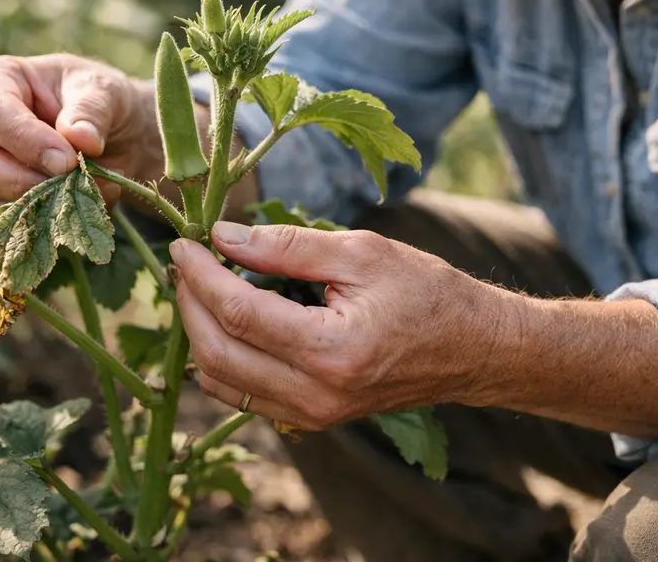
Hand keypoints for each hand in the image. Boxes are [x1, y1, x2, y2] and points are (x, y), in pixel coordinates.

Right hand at [0, 54, 160, 219]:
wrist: (113, 135)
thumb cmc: (99, 100)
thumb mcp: (105, 92)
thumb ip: (92, 111)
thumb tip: (80, 138)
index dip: (26, 140)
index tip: (66, 160)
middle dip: (20, 180)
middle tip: (68, 183)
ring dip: (29, 205)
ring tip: (74, 195)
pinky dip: (34, 221)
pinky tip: (67, 210)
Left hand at [170, 221, 505, 429]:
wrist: (473, 349)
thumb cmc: (427, 292)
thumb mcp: (362, 252)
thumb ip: (287, 246)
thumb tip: (223, 237)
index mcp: (331, 350)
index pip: (238, 313)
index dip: (200, 275)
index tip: (184, 244)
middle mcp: (316, 394)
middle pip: (217, 353)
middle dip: (190, 304)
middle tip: (187, 263)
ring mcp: (312, 415)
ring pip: (222, 381)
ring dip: (199, 332)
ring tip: (201, 287)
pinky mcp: (312, 419)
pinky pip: (244, 395)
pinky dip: (221, 359)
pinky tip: (225, 322)